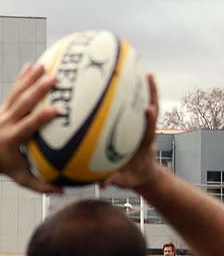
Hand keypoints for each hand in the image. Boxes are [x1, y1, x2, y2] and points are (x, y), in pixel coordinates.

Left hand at [0, 63, 61, 193]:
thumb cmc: (6, 167)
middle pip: (22, 104)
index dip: (40, 118)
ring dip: (30, 79)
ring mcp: (3, 113)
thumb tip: (63, 191)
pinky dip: (23, 77)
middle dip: (37, 91)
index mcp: (11, 139)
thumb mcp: (21, 178)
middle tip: (54, 79)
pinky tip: (33, 64)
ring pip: (17, 93)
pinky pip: (14, 90)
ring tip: (45, 65)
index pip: (27, 126)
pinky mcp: (3, 108)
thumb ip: (41, 185)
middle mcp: (6, 123)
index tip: (57, 110)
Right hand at [103, 74, 160, 190]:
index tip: (148, 108)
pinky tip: (129, 82)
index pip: (148, 130)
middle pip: (153, 111)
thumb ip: (113, 181)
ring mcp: (145, 128)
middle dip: (152, 95)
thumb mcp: (123, 181)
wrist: (144, 174)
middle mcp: (147, 133)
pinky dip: (138, 95)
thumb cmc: (132, 177)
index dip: (149, 119)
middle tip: (148, 76)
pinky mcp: (139, 126)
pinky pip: (139, 108)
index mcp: (145, 145)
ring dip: (148, 89)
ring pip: (148, 105)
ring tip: (143, 71)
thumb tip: (101, 183)